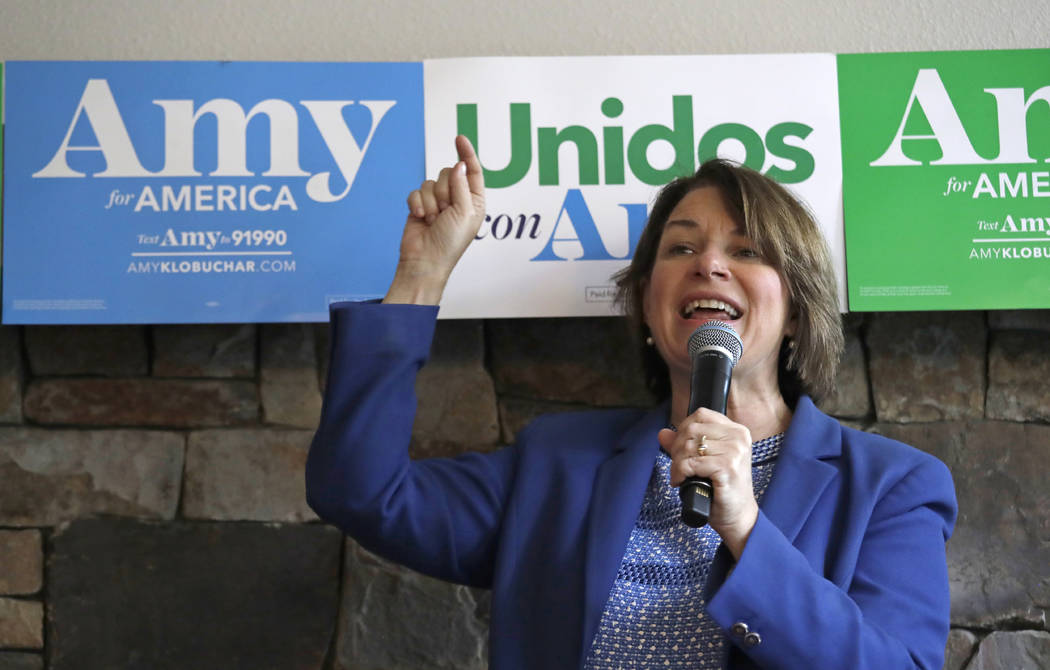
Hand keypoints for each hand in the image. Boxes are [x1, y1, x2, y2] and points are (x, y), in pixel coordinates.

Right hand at [384, 135, 485, 304]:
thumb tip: (458, 165)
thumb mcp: (464, 212)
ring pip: (430, 182)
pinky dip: (417, 204)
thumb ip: (461, 186)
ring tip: (433, 221)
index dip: (466, 154)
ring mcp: (437, 202)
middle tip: (445, 212)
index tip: (459, 138)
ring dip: (431, 202)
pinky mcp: (420, 205)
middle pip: (447, 173)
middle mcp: (457, 199)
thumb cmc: (450, 242)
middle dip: (444, 192)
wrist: (425, 260)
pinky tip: (420, 219)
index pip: (472, 171)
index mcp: (474, 201)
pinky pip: (415, 191)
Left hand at [658, 408, 759, 558]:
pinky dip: (679, 473)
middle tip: (678, 466)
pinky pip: (689, 463)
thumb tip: (662, 433)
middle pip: (691, 429)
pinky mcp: (727, 467)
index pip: (701, 415)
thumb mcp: (704, 461)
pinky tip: (681, 482)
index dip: (683, 429)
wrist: (737, 516)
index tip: (680, 448)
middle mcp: (738, 437)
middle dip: (677, 448)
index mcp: (737, 431)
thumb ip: (684, 444)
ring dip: (677, 463)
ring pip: (688, 446)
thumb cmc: (721, 488)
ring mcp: (734, 452)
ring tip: (680, 475)